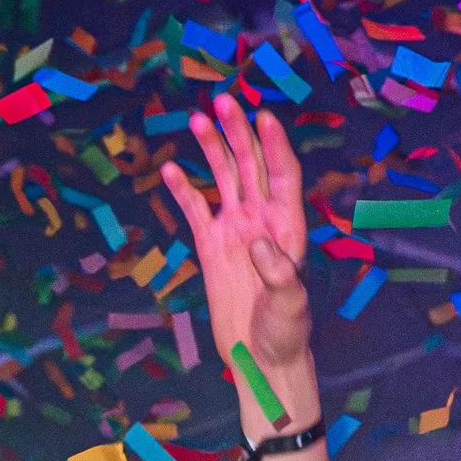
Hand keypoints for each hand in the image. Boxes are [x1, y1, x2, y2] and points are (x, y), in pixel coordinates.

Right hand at [159, 96, 314, 439]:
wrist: (261, 357)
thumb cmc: (286, 331)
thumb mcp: (290, 305)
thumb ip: (279, 272)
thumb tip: (257, 241)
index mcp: (287, 225)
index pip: (282, 174)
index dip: (274, 145)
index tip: (263, 118)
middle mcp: (262, 218)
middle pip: (251, 165)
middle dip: (238, 133)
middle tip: (223, 103)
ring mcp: (235, 229)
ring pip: (223, 178)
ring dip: (212, 148)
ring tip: (197, 120)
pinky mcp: (211, 246)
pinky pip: (195, 209)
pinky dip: (183, 189)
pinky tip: (170, 168)